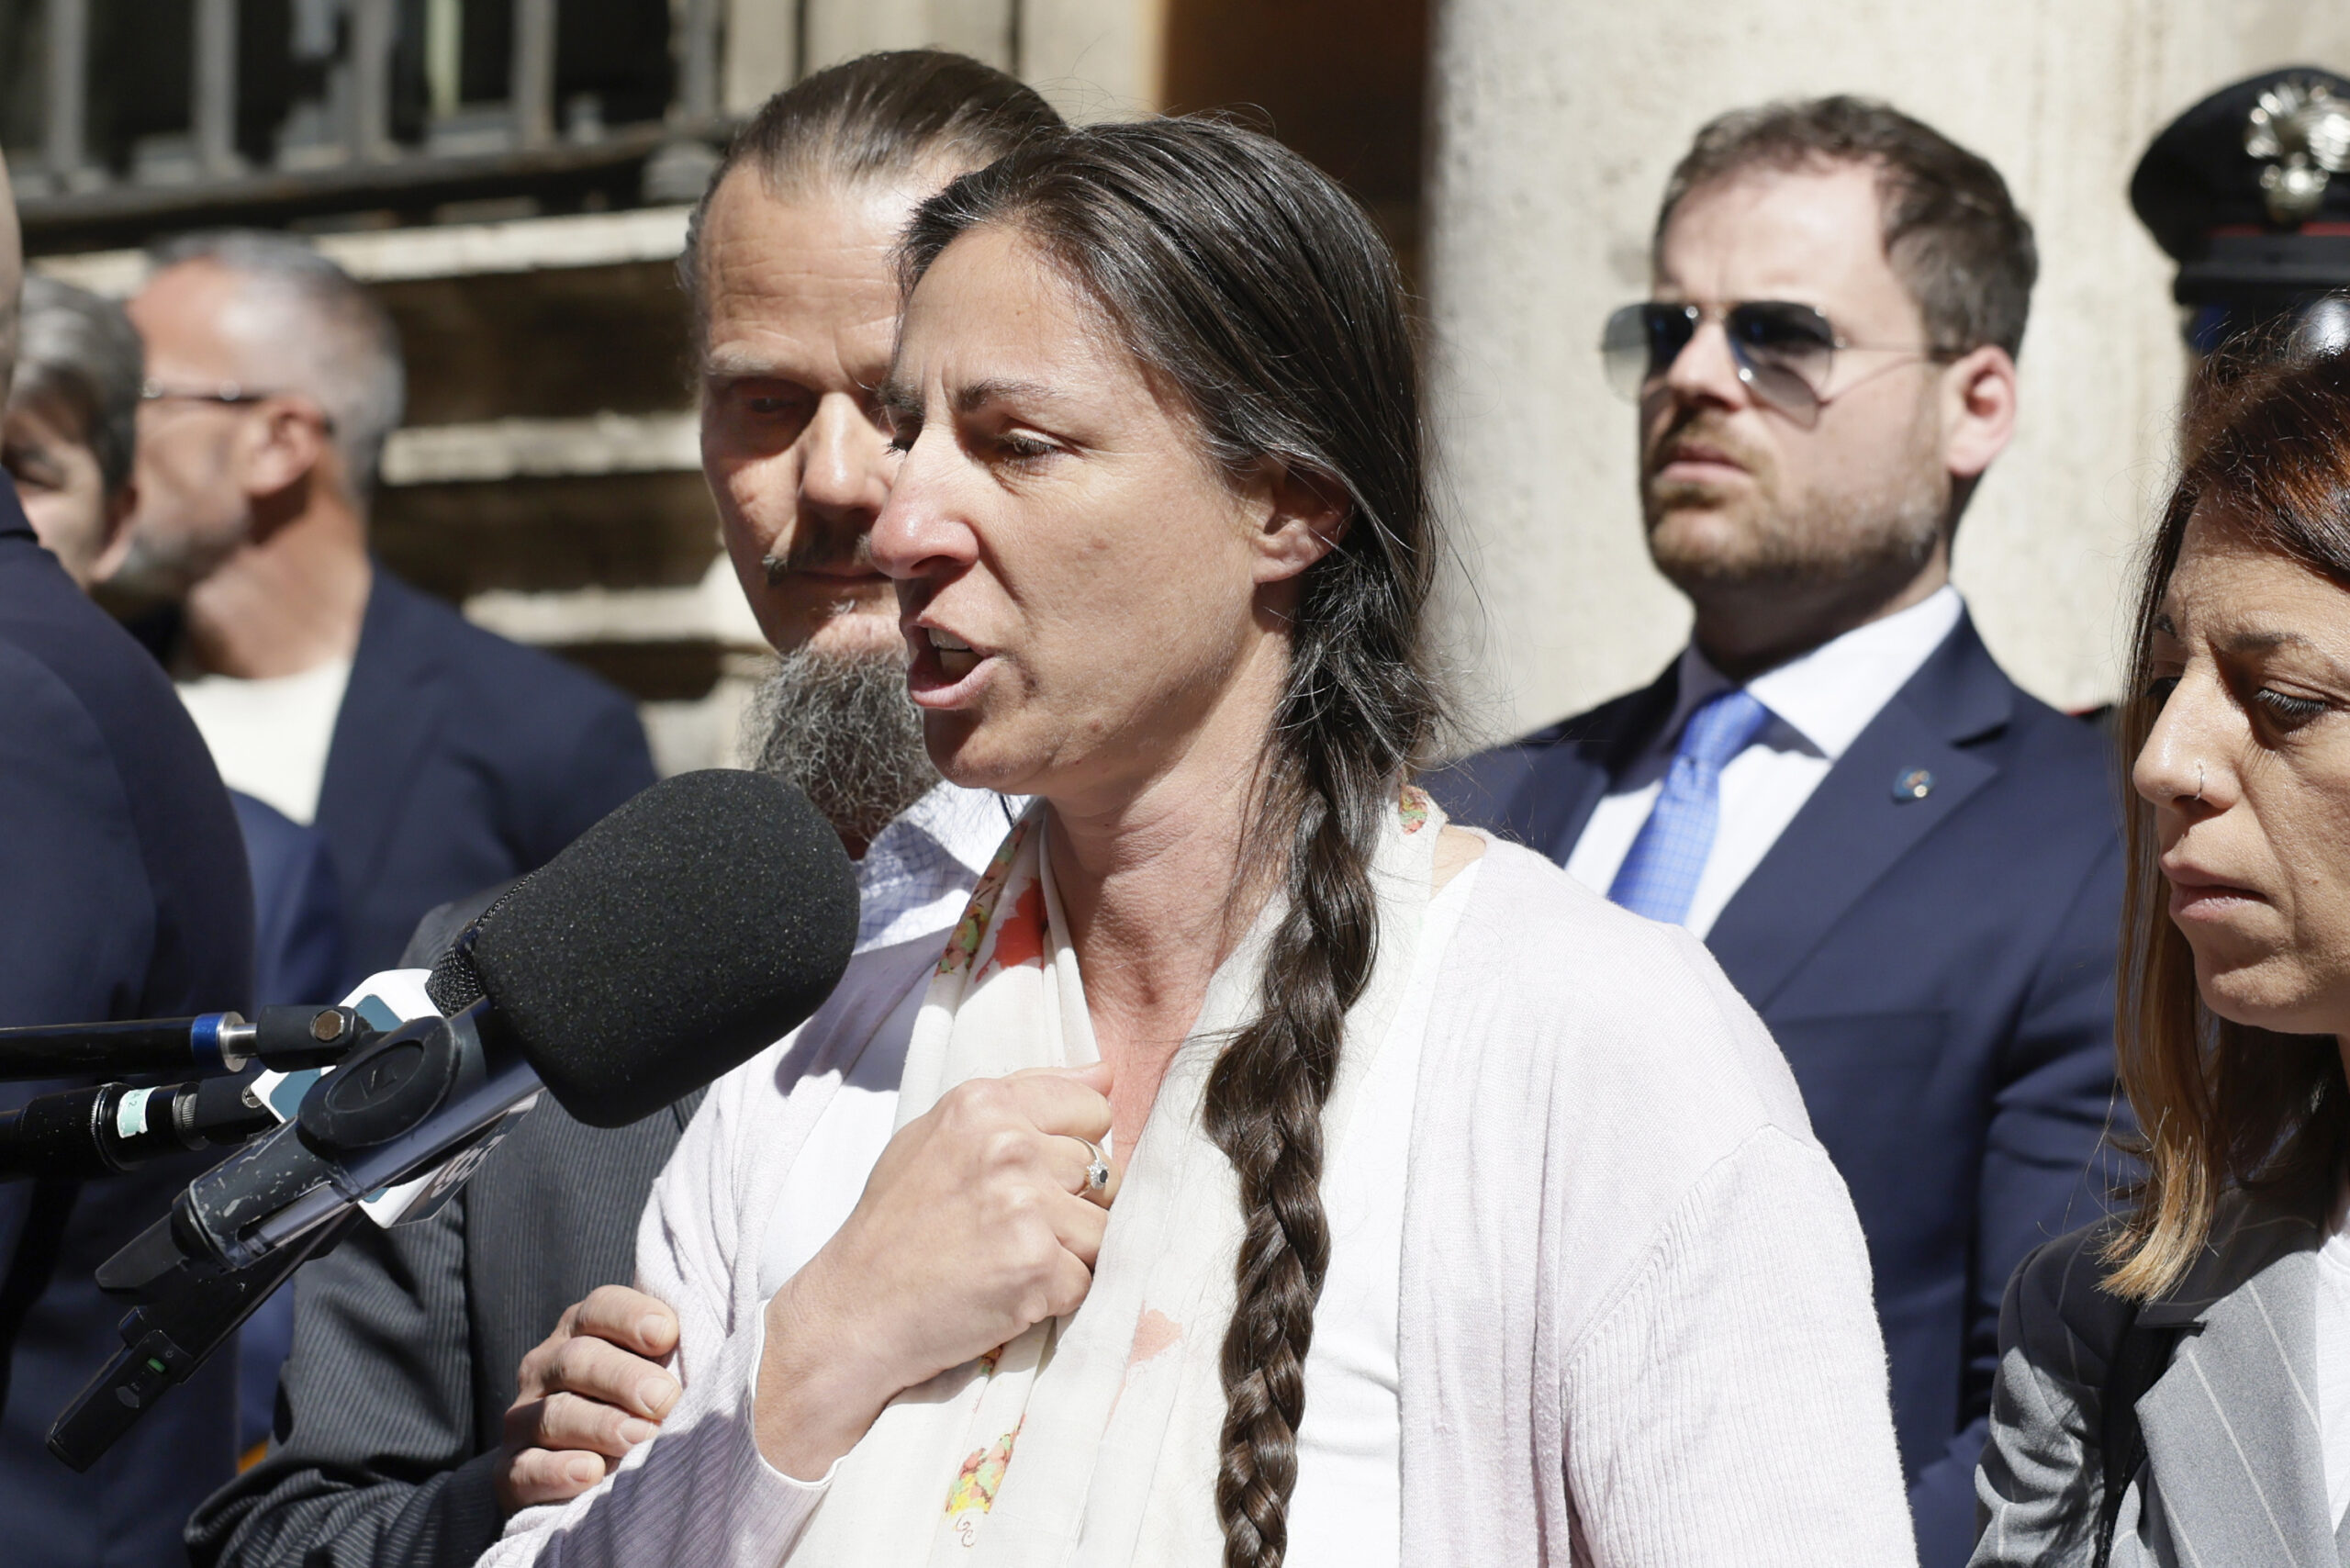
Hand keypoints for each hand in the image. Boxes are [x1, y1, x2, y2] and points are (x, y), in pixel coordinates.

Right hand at [495, 1285, 682, 1513]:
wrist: (589, 1478)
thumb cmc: (643, 1411)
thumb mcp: (661, 1373)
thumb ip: (686, 1348)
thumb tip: (745, 1332)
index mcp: (585, 1331)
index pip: (600, 1308)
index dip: (631, 1317)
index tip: (668, 1335)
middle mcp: (547, 1367)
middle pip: (578, 1359)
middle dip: (625, 1378)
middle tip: (665, 1401)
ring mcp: (524, 1419)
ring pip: (554, 1414)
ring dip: (601, 1426)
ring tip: (641, 1442)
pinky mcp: (510, 1471)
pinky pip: (526, 1467)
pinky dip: (558, 1471)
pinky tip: (591, 1474)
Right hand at [753, 1062, 1116, 1478]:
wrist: (855, 1308)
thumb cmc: (897, 1222)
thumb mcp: (940, 1133)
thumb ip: (1026, 1095)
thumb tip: (1107, 1074)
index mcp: (985, 1103)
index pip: (1093, 1110)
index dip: (1069, 1150)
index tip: (1031, 1178)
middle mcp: (1008, 1145)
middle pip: (1104, 1170)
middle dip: (1073, 1204)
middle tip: (1011, 1229)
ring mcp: (1025, 1206)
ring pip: (1105, 1227)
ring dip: (1070, 1252)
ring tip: (1010, 1261)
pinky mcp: (1037, 1266)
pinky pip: (1087, 1279)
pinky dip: (1057, 1295)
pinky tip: (1009, 1292)